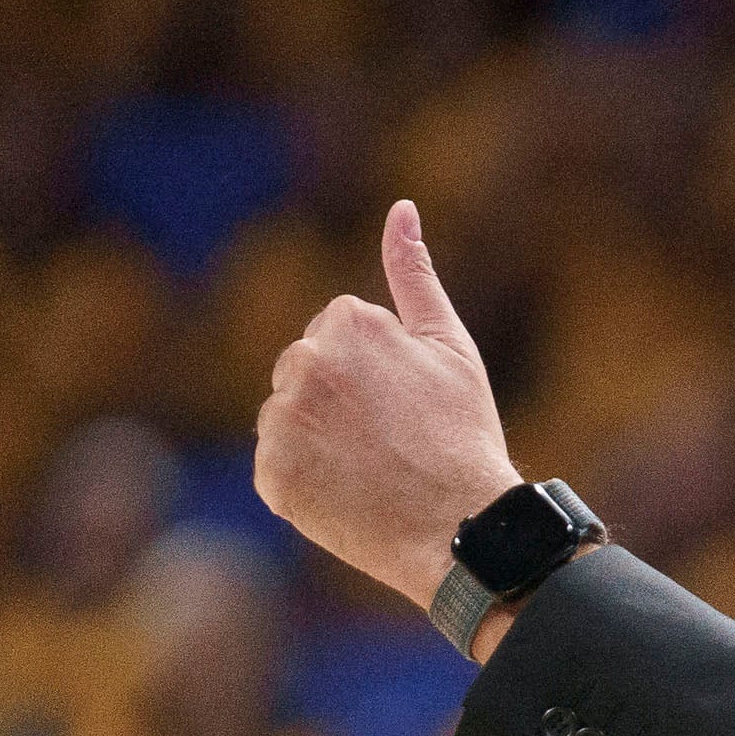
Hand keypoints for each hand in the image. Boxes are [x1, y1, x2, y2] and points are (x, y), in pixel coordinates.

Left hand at [251, 200, 521, 609]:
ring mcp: (283, 421)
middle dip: (337, 401)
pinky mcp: (270, 473)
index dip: (376, 374)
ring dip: (318, 440)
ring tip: (369, 470)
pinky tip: (347, 494)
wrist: (461, 528)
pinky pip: (276, 467)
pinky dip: (304, 482)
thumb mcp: (449, 345)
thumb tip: (401, 207)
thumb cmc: (464, 436)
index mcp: (348, 322)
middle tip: (389, 441)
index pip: (337, 335)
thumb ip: (414, 274)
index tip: (406, 406)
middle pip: (303, 372)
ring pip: (287, 418)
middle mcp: (305, 363)